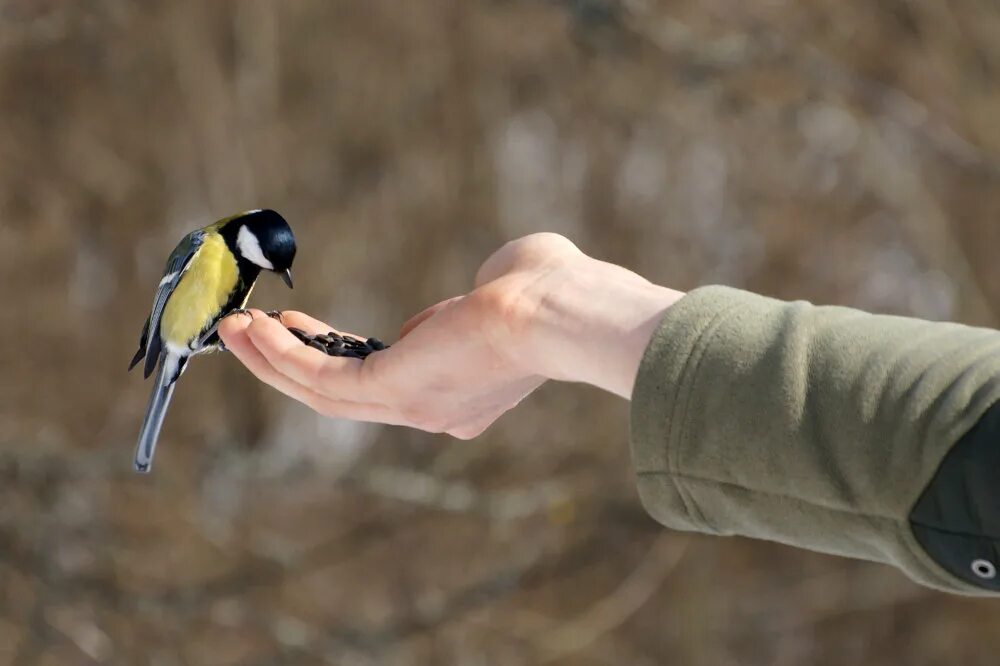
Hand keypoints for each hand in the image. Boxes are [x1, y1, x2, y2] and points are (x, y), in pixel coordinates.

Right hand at [219, 233, 683, 437]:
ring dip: (272, 362)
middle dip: (293, 366)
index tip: (311, 328)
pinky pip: (321, 376)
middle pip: (345, 398)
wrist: (558, 311)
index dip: (342, 357)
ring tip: (232, 330)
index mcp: (462, 395)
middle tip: (255, 333)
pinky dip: (281, 354)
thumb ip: (470, 302)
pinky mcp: (393, 387)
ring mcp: (412, 407)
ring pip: (323, 395)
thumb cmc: (547, 290)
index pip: (390, 384)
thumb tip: (451, 306)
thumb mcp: (502, 291)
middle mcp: (433, 412)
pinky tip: (251, 328)